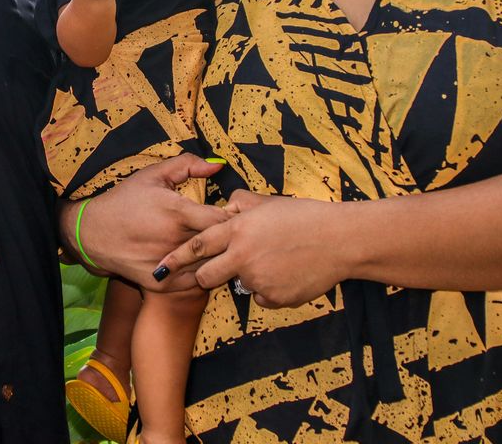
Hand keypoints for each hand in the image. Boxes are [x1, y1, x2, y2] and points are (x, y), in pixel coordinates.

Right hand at [65, 154, 226, 291]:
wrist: (93, 233)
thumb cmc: (125, 200)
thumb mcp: (154, 175)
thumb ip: (188, 165)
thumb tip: (218, 165)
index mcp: (177, 213)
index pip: (224, 220)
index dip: (232, 217)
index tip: (229, 214)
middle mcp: (175, 241)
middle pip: (220, 244)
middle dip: (228, 237)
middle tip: (229, 231)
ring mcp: (169, 266)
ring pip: (211, 265)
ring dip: (216, 256)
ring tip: (215, 246)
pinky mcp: (162, 284)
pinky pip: (195, 281)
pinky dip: (200, 272)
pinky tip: (196, 260)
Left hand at [156, 191, 348, 308]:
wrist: (340, 240)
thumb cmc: (305, 216)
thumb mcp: (270, 202)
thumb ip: (242, 204)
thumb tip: (226, 205)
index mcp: (239, 228)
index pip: (198, 245)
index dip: (177, 257)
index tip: (161, 266)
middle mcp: (243, 255)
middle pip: (207, 277)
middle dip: (206, 276)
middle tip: (220, 270)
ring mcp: (258, 279)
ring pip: (239, 285)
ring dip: (249, 277)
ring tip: (277, 261)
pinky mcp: (274, 298)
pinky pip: (262, 297)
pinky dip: (270, 289)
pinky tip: (289, 273)